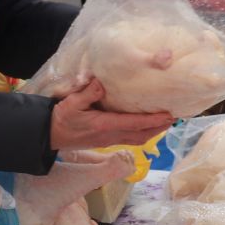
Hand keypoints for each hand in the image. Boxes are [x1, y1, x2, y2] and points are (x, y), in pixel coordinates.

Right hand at [49, 77, 174, 151]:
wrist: (49, 135)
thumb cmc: (60, 119)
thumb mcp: (70, 103)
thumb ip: (87, 93)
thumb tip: (101, 83)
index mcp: (104, 125)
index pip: (134, 124)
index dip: (153, 120)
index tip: (168, 115)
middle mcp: (110, 135)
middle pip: (142, 135)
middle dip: (159, 127)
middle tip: (175, 118)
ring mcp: (109, 140)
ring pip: (138, 139)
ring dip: (153, 131)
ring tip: (166, 122)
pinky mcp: (107, 141)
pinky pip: (131, 138)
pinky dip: (143, 132)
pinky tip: (147, 125)